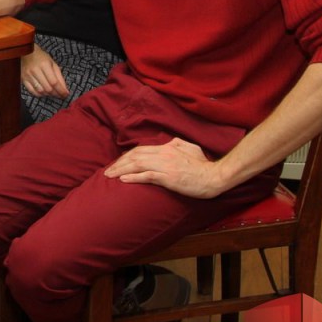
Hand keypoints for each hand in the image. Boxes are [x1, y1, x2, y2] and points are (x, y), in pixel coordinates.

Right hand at [21, 44, 69, 98]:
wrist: (26, 53)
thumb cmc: (41, 58)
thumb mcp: (53, 64)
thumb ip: (59, 76)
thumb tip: (64, 89)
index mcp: (44, 65)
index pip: (54, 82)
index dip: (61, 90)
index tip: (65, 94)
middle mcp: (35, 70)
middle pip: (47, 88)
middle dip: (56, 94)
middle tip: (60, 95)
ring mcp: (28, 75)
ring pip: (40, 91)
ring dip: (48, 94)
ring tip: (53, 93)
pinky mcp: (23, 79)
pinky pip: (32, 91)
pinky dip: (40, 94)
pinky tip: (44, 93)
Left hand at [104, 137, 224, 198]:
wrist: (215, 177)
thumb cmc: (203, 165)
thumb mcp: (190, 148)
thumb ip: (178, 144)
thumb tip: (169, 142)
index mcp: (168, 147)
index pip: (141, 150)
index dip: (126, 156)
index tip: (117, 163)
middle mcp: (164, 154)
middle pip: (135, 156)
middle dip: (119, 163)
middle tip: (107, 171)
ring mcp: (166, 166)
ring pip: (138, 165)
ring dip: (121, 170)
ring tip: (109, 176)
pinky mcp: (169, 178)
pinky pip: (147, 176)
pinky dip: (133, 177)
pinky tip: (123, 179)